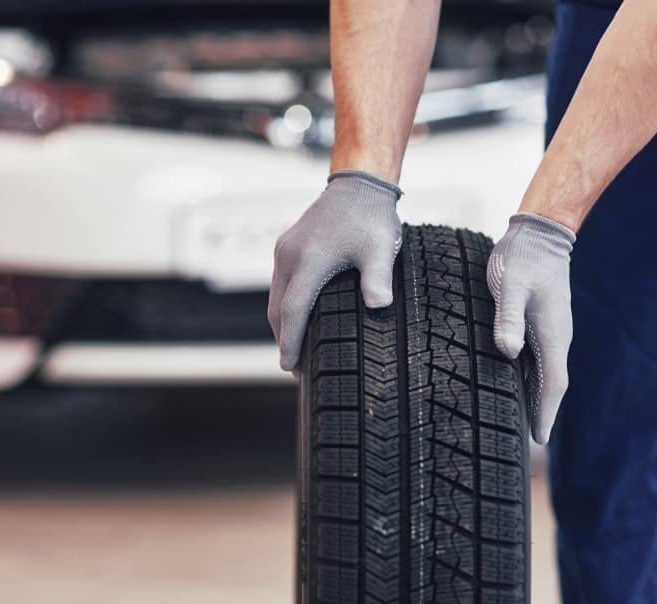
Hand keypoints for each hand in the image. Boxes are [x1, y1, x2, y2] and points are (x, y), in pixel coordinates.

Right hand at [268, 170, 402, 370]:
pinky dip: (284, 305)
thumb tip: (378, 307)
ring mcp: (285, 250)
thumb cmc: (371, 217)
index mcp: (309, 260)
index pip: (293, 311)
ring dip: (282, 324)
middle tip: (294, 367)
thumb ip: (378, 279)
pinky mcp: (287, 246)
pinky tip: (297, 317)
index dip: (290, 342)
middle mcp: (290, 256)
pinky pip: (280, 284)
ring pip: (275, 297)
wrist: (358, 183)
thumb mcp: (380, 250)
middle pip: (277, 309)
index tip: (289, 366)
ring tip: (295, 348)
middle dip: (283, 340)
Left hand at [487, 213, 575, 443]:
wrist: (540, 232)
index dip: (546, 413)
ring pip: (545, 373)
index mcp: (552, 335)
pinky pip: (539, 359)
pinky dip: (530, 377)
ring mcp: (551, 330)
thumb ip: (508, 317)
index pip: (553, 384)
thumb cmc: (522, 257)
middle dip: (542, 413)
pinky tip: (515, 384)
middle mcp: (556, 337)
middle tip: (529, 440)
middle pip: (551, 384)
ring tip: (522, 421)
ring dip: (537, 397)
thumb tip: (509, 351)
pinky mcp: (543, 322)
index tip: (539, 439)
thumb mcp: (510, 286)